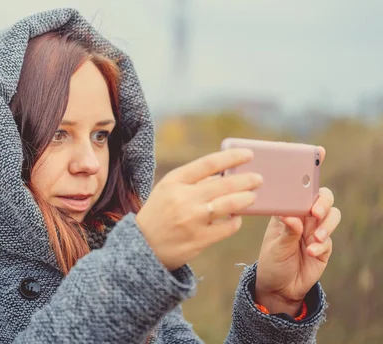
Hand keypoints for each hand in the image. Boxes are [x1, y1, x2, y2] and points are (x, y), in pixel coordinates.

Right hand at [136, 148, 262, 270]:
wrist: (143, 246)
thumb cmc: (160, 212)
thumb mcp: (167, 189)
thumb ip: (192, 180)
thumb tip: (225, 173)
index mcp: (174, 181)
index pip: (209, 163)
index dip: (232, 157)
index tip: (249, 155)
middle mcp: (182, 198)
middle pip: (224, 184)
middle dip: (246, 180)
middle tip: (258, 179)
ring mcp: (191, 220)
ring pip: (229, 205)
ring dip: (246, 199)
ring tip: (252, 196)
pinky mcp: (199, 240)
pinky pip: (227, 227)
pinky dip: (235, 221)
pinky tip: (236, 218)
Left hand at [255, 147, 340, 315]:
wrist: (279, 287)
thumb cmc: (271, 259)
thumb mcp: (274, 244)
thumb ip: (286, 230)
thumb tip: (293, 216)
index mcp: (288, 207)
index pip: (301, 184)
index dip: (312, 167)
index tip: (319, 152)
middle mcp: (304, 215)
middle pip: (324, 197)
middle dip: (322, 201)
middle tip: (314, 211)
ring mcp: (316, 230)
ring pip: (332, 216)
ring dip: (325, 226)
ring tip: (313, 239)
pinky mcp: (324, 246)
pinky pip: (329, 239)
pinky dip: (321, 244)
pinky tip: (311, 251)